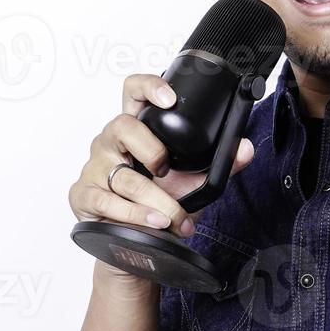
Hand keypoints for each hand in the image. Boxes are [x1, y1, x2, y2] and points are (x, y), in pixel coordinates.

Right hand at [70, 72, 254, 285]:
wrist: (138, 243)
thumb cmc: (161, 203)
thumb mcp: (195, 184)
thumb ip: (220, 165)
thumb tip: (245, 149)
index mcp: (137, 130)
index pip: (134, 92)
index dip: (148, 87)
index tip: (169, 98)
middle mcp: (111, 142)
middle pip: (123, 126)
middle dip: (151, 150)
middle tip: (167, 171)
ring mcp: (95, 167)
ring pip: (122, 175)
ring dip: (153, 199)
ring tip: (172, 215)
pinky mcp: (84, 195)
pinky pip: (107, 201)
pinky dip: (135, 215)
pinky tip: (154, 222)